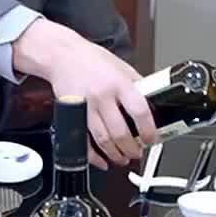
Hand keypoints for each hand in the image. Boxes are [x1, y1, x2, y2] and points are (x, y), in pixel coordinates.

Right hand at [12, 20, 155, 167]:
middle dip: (132, 148)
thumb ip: (137, 85)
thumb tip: (152, 101)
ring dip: (116, 154)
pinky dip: (93, 156)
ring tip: (123, 158)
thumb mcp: (122, 66)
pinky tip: (102, 160)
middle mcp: (103, 97)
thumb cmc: (91, 60)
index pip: (139, 111)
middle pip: (120, 132)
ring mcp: (86, 107)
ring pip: (103, 140)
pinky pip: (83, 142)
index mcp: (119, 84)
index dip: (148, 130)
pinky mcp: (72, 115)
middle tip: (138, 152)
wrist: (63, 55)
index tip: (152, 139)